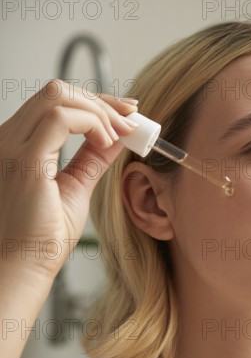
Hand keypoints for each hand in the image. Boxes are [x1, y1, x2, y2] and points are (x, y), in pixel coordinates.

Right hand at [0, 79, 137, 279]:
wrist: (24, 266)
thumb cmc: (43, 236)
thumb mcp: (76, 186)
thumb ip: (93, 158)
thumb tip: (117, 137)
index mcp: (18, 144)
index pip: (56, 102)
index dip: (96, 100)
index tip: (128, 111)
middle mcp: (9, 139)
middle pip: (58, 91)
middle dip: (103, 101)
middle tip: (132, 120)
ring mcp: (11, 147)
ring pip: (59, 96)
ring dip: (101, 110)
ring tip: (121, 135)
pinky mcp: (23, 160)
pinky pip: (60, 118)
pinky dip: (93, 123)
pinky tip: (108, 142)